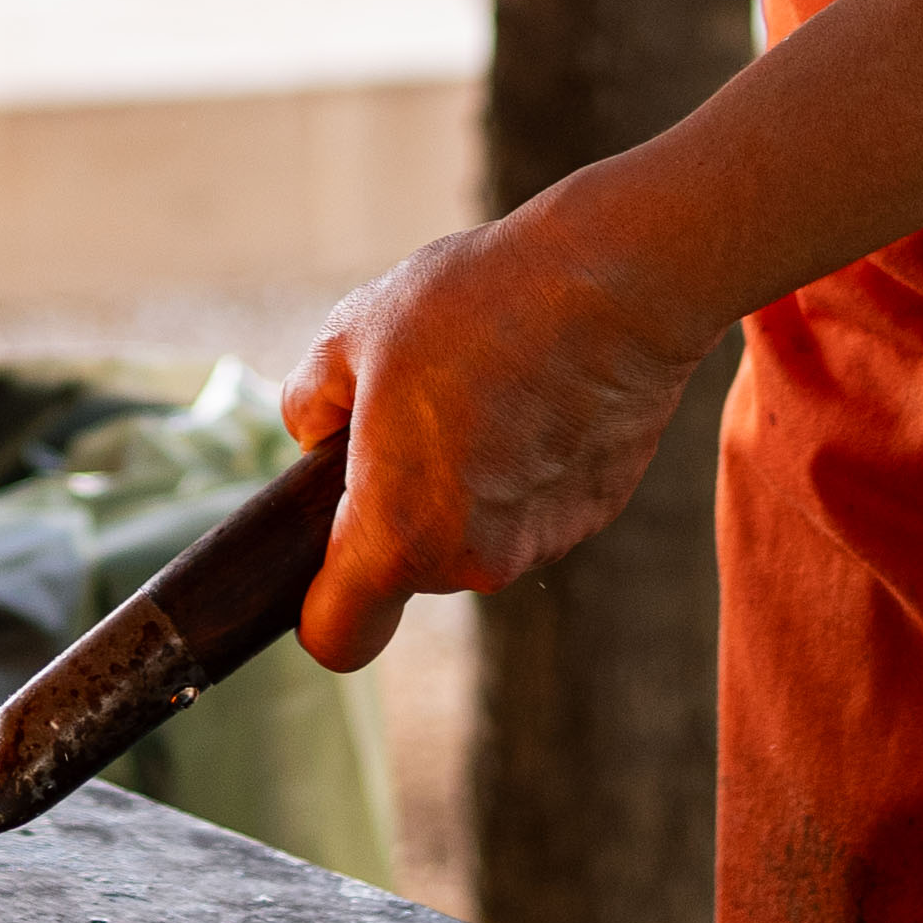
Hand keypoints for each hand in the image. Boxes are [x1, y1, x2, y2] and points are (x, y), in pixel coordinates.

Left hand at [280, 173, 720, 676]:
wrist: (613, 283)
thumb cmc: (474, 306)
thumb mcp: (352, 334)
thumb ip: (309, 404)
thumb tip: (315, 436)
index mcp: (398, 532)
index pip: (340, 638)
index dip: (319, 611)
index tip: (323, 560)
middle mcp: (472, 561)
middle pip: (410, 570)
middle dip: (399, 508)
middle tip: (410, 413)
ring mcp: (541, 543)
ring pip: (473, 537)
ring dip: (464, 485)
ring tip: (481, 388)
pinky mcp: (593, 514)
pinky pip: (531, 510)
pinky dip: (522, 469)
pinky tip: (534, 395)